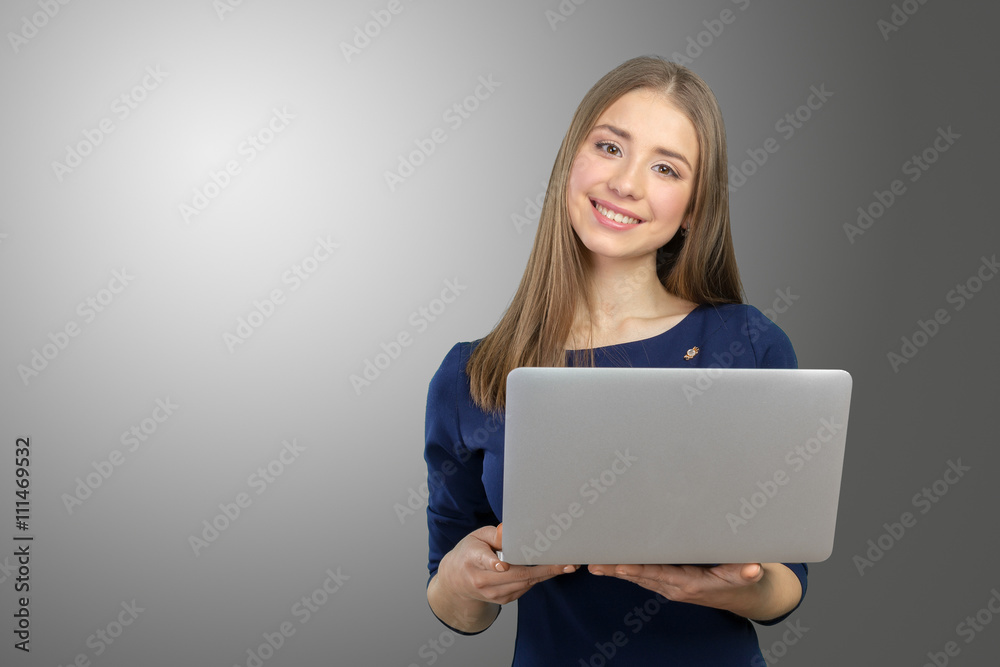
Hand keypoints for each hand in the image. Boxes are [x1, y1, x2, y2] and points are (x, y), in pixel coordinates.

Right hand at [440, 524, 577, 604]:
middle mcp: (482, 580)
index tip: (503, 566)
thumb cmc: (469, 553)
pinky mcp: (502, 600)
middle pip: (515, 575)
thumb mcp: (476, 537)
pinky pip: (524, 588)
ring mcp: (493, 594)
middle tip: (565, 563)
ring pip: (524, 583)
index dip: (493, 564)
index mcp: (473, 559)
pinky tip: (550, 570)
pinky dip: (538, 578)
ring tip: (567, 565)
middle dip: (543, 569)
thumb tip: (510, 531)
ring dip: (547, 574)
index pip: (484, 562)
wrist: (456, 581)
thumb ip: (494, 534)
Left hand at [586, 562, 798, 620]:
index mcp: (689, 583)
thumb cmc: (744, 579)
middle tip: (594, 562)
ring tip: (594, 564)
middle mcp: (674, 586)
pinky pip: (644, 577)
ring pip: (639, 577)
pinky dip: (626, 571)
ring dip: (616, 571)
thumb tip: (752, 569)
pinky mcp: (669, 582)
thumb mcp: (747, 574)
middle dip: (617, 569)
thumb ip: (746, 571)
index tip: (618, 565)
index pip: (657, 574)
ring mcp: (670, 586)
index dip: (637, 569)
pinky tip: (610, 566)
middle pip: (641, 576)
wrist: (745, 594)